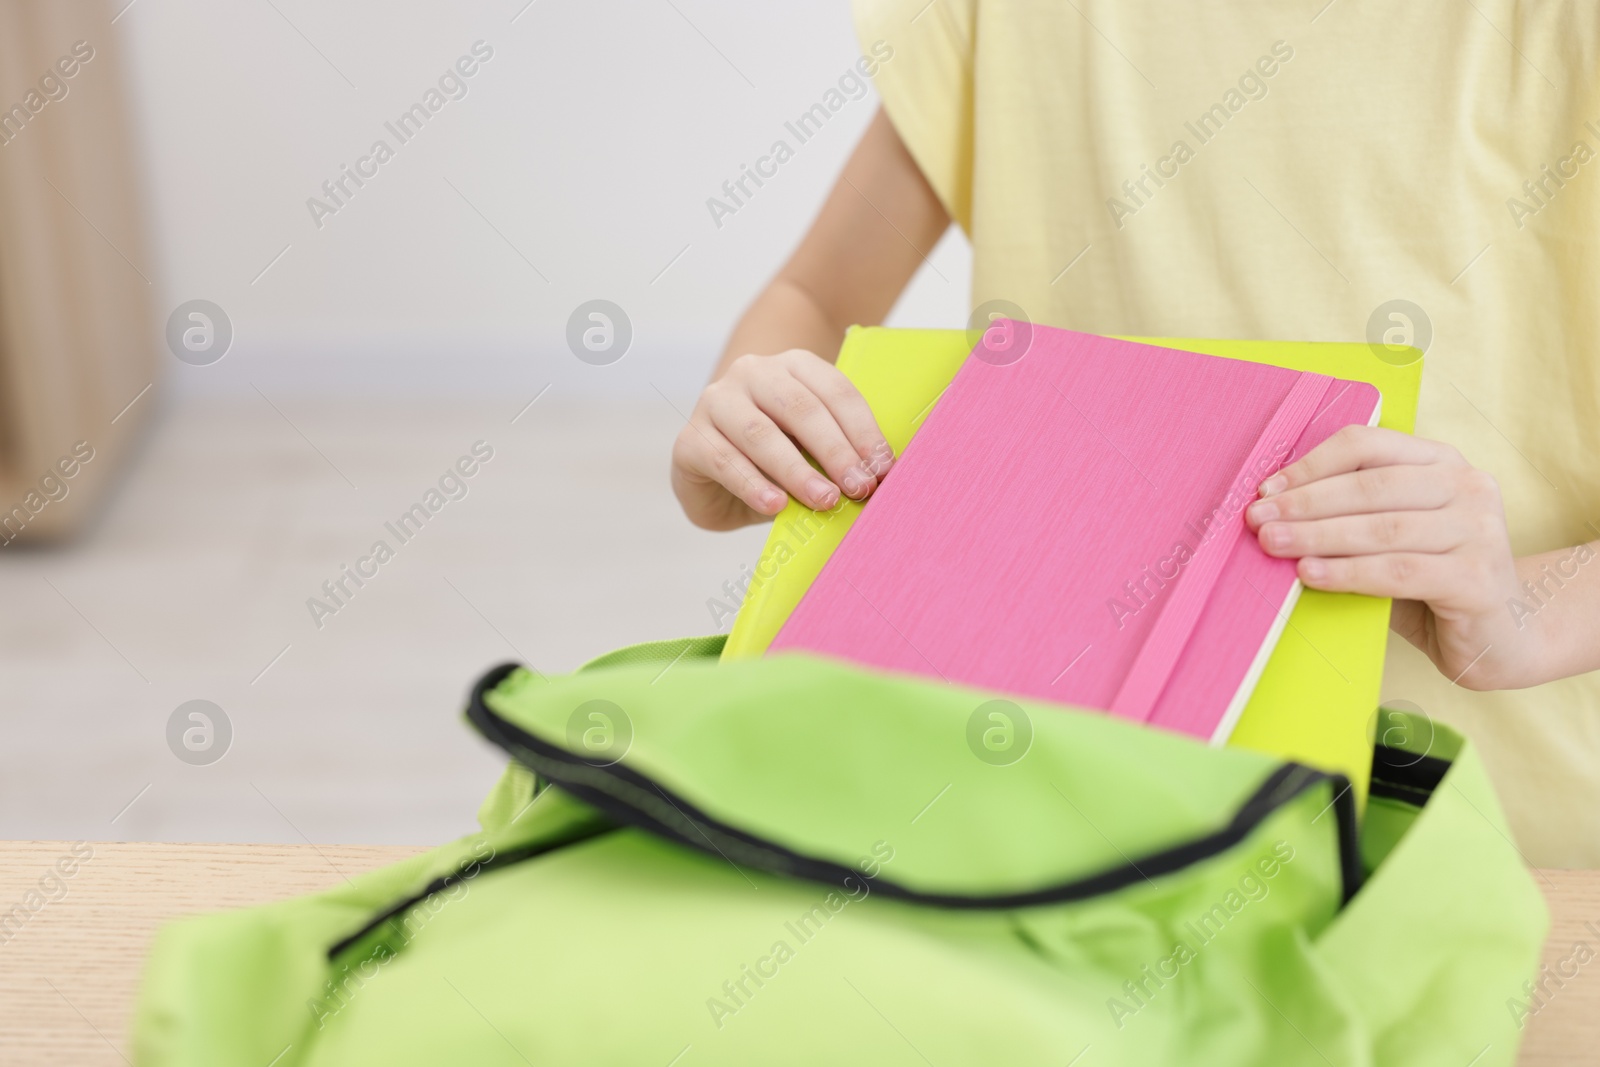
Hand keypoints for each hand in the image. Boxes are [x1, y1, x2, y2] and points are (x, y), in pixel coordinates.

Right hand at [671, 349, 893, 530]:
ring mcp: (716, 402)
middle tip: (859, 487)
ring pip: (760, 434)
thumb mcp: (810, 450)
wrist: (712, 472)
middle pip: (800, 408)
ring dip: (797, 471)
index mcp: (792, 367)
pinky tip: (775, 505)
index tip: (884, 468)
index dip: (863, 431)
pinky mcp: (690, 439)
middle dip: (834, 450)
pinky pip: (724, 461)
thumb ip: (836, 456)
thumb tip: (876, 480)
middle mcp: (751, 374)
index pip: (835, 392)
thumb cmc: (775, 458)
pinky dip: (753, 486)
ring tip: (824, 500)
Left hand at [1244, 424, 1529, 689]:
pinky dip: (1348, 572)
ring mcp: (1480, 530)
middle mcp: (1468, 486)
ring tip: (1272, 544)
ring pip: (1382, 528)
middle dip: (1305, 502)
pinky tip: (1309, 575)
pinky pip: (1398, 570)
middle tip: (1257, 519)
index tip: (1265, 489)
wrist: (1500, 638)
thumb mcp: (1391, 538)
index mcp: (1442, 462)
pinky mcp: (1478, 577)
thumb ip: (1349, 517)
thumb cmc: (1431, 582)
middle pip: (1370, 485)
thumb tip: (1272, 513)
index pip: (1368, 446)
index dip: (1311, 465)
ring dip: (1317, 535)